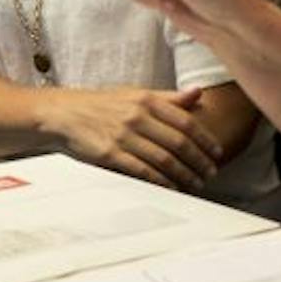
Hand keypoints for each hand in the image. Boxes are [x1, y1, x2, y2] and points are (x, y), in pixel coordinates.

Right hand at [44, 85, 222, 189]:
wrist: (62, 114)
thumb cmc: (100, 104)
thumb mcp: (133, 94)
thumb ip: (167, 97)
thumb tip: (198, 93)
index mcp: (146, 99)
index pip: (186, 121)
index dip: (206, 139)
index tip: (218, 153)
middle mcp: (137, 116)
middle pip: (179, 143)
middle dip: (199, 161)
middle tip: (210, 173)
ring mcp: (123, 136)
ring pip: (164, 159)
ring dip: (184, 175)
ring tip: (196, 184)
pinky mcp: (110, 154)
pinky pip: (143, 171)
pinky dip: (161, 182)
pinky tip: (171, 187)